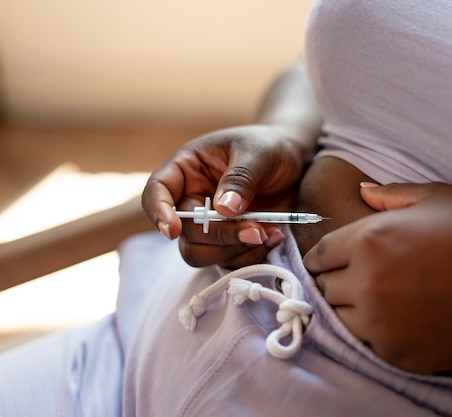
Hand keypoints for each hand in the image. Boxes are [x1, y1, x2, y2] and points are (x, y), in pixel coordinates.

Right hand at [142, 124, 313, 267]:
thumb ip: (241, 178)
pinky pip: (230, 261)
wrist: (294, 161)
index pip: (157, 191)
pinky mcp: (230, 241)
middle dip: (218, 236)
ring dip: (234, 250)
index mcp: (186, 169)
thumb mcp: (259, 153)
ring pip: (202, 254)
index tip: (172, 230)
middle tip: (256, 231)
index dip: (159, 212)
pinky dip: (252, 255)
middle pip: (184, 232)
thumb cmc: (270, 147)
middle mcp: (192, 200)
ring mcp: (210, 225)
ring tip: (268, 233)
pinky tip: (275, 236)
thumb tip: (224, 209)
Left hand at [303, 182, 451, 377]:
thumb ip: (391, 193)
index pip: (319, 255)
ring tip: (378, 299)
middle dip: (338, 280)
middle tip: (361, 278)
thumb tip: (362, 190)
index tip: (330, 261)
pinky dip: (373, 332)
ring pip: (339, 317)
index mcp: (368, 240)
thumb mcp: (439, 198)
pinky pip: (365, 342)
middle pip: (326, 287)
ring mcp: (379, 323)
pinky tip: (398, 318)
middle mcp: (366, 283)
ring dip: (351, 308)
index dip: (324, 257)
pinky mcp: (395, 353)